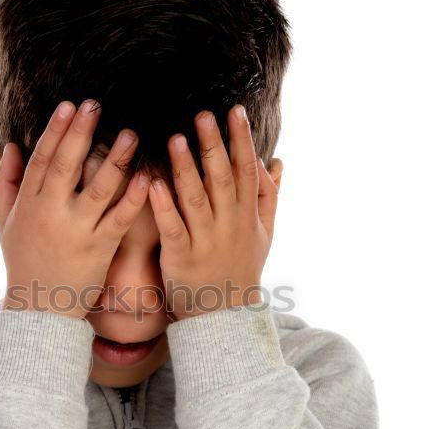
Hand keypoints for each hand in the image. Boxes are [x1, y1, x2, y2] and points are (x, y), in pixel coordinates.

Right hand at [0, 99, 149, 318]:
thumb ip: (8, 184)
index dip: (55, 130)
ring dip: (115, 159)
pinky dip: (134, 198)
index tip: (69, 105)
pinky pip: (120, 218)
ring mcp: (77, 231)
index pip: (42, 159)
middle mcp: (51, 213)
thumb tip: (11, 147)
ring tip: (130, 134)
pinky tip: (148, 178)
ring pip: (98, 189)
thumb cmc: (24, 264)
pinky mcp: (100, 248)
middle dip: (81, 132)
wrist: (39, 310)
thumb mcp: (5, 224)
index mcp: (29, 204)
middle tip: (96, 105)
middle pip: (67, 165)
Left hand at [146, 104, 279, 321]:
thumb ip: (269, 196)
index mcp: (248, 216)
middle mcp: (230, 226)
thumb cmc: (241, 269)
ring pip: (196, 200)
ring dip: (186, 169)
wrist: (225, 318)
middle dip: (213, 145)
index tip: (235, 110)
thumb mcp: (264, 234)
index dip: (241, 140)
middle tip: (202, 114)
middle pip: (223, 180)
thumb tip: (277, 161)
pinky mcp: (181, 258)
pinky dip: (163, 205)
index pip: (247, 171)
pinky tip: (152, 183)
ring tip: (174, 139)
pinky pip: (172, 228)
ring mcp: (206, 242)